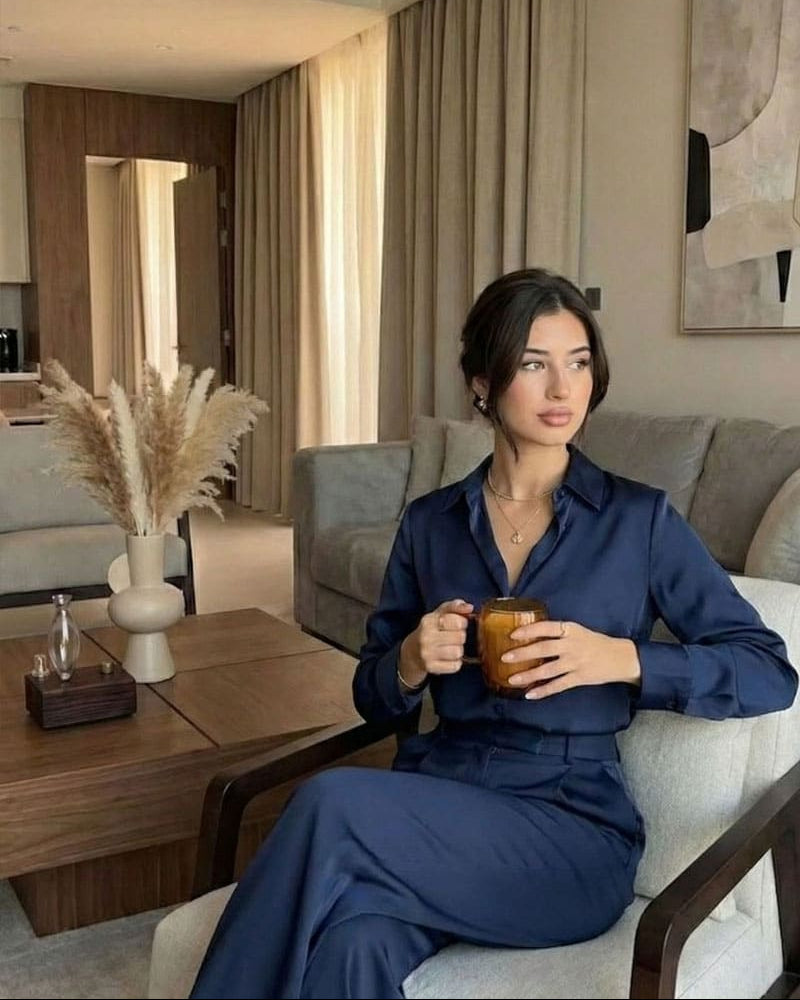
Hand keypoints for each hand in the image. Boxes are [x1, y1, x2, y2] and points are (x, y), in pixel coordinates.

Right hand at [398, 599, 473, 687]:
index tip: (458, 624)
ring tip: (451, 647)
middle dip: (461, 636)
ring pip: (458, 652)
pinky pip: (455, 666)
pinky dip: (455, 663)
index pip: (458, 621)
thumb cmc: (430, 631)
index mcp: (429, 621)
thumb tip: (469, 607)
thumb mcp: (439, 614)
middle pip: (460, 637)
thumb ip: (454, 607)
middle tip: (453, 637)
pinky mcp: (430, 667)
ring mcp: (427, 653)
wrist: (411, 652)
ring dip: (458, 650)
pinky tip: (448, 658)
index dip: (462, 622)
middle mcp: (426, 637)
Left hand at [500, 619, 640, 699]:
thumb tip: (530, 635)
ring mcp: (575, 663)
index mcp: (570, 630)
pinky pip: (558, 685)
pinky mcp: (579, 678)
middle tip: (505, 657)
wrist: (620, 657)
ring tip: (512, 679)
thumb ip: (558, 633)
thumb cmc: (594, 643)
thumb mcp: (577, 631)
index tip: (512, 635)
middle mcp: (572, 645)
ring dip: (528, 675)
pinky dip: (543, 691)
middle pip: (543, 648)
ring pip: (547, 670)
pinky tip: (530, 694)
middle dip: (522, 653)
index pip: (546, 627)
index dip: (529, 631)